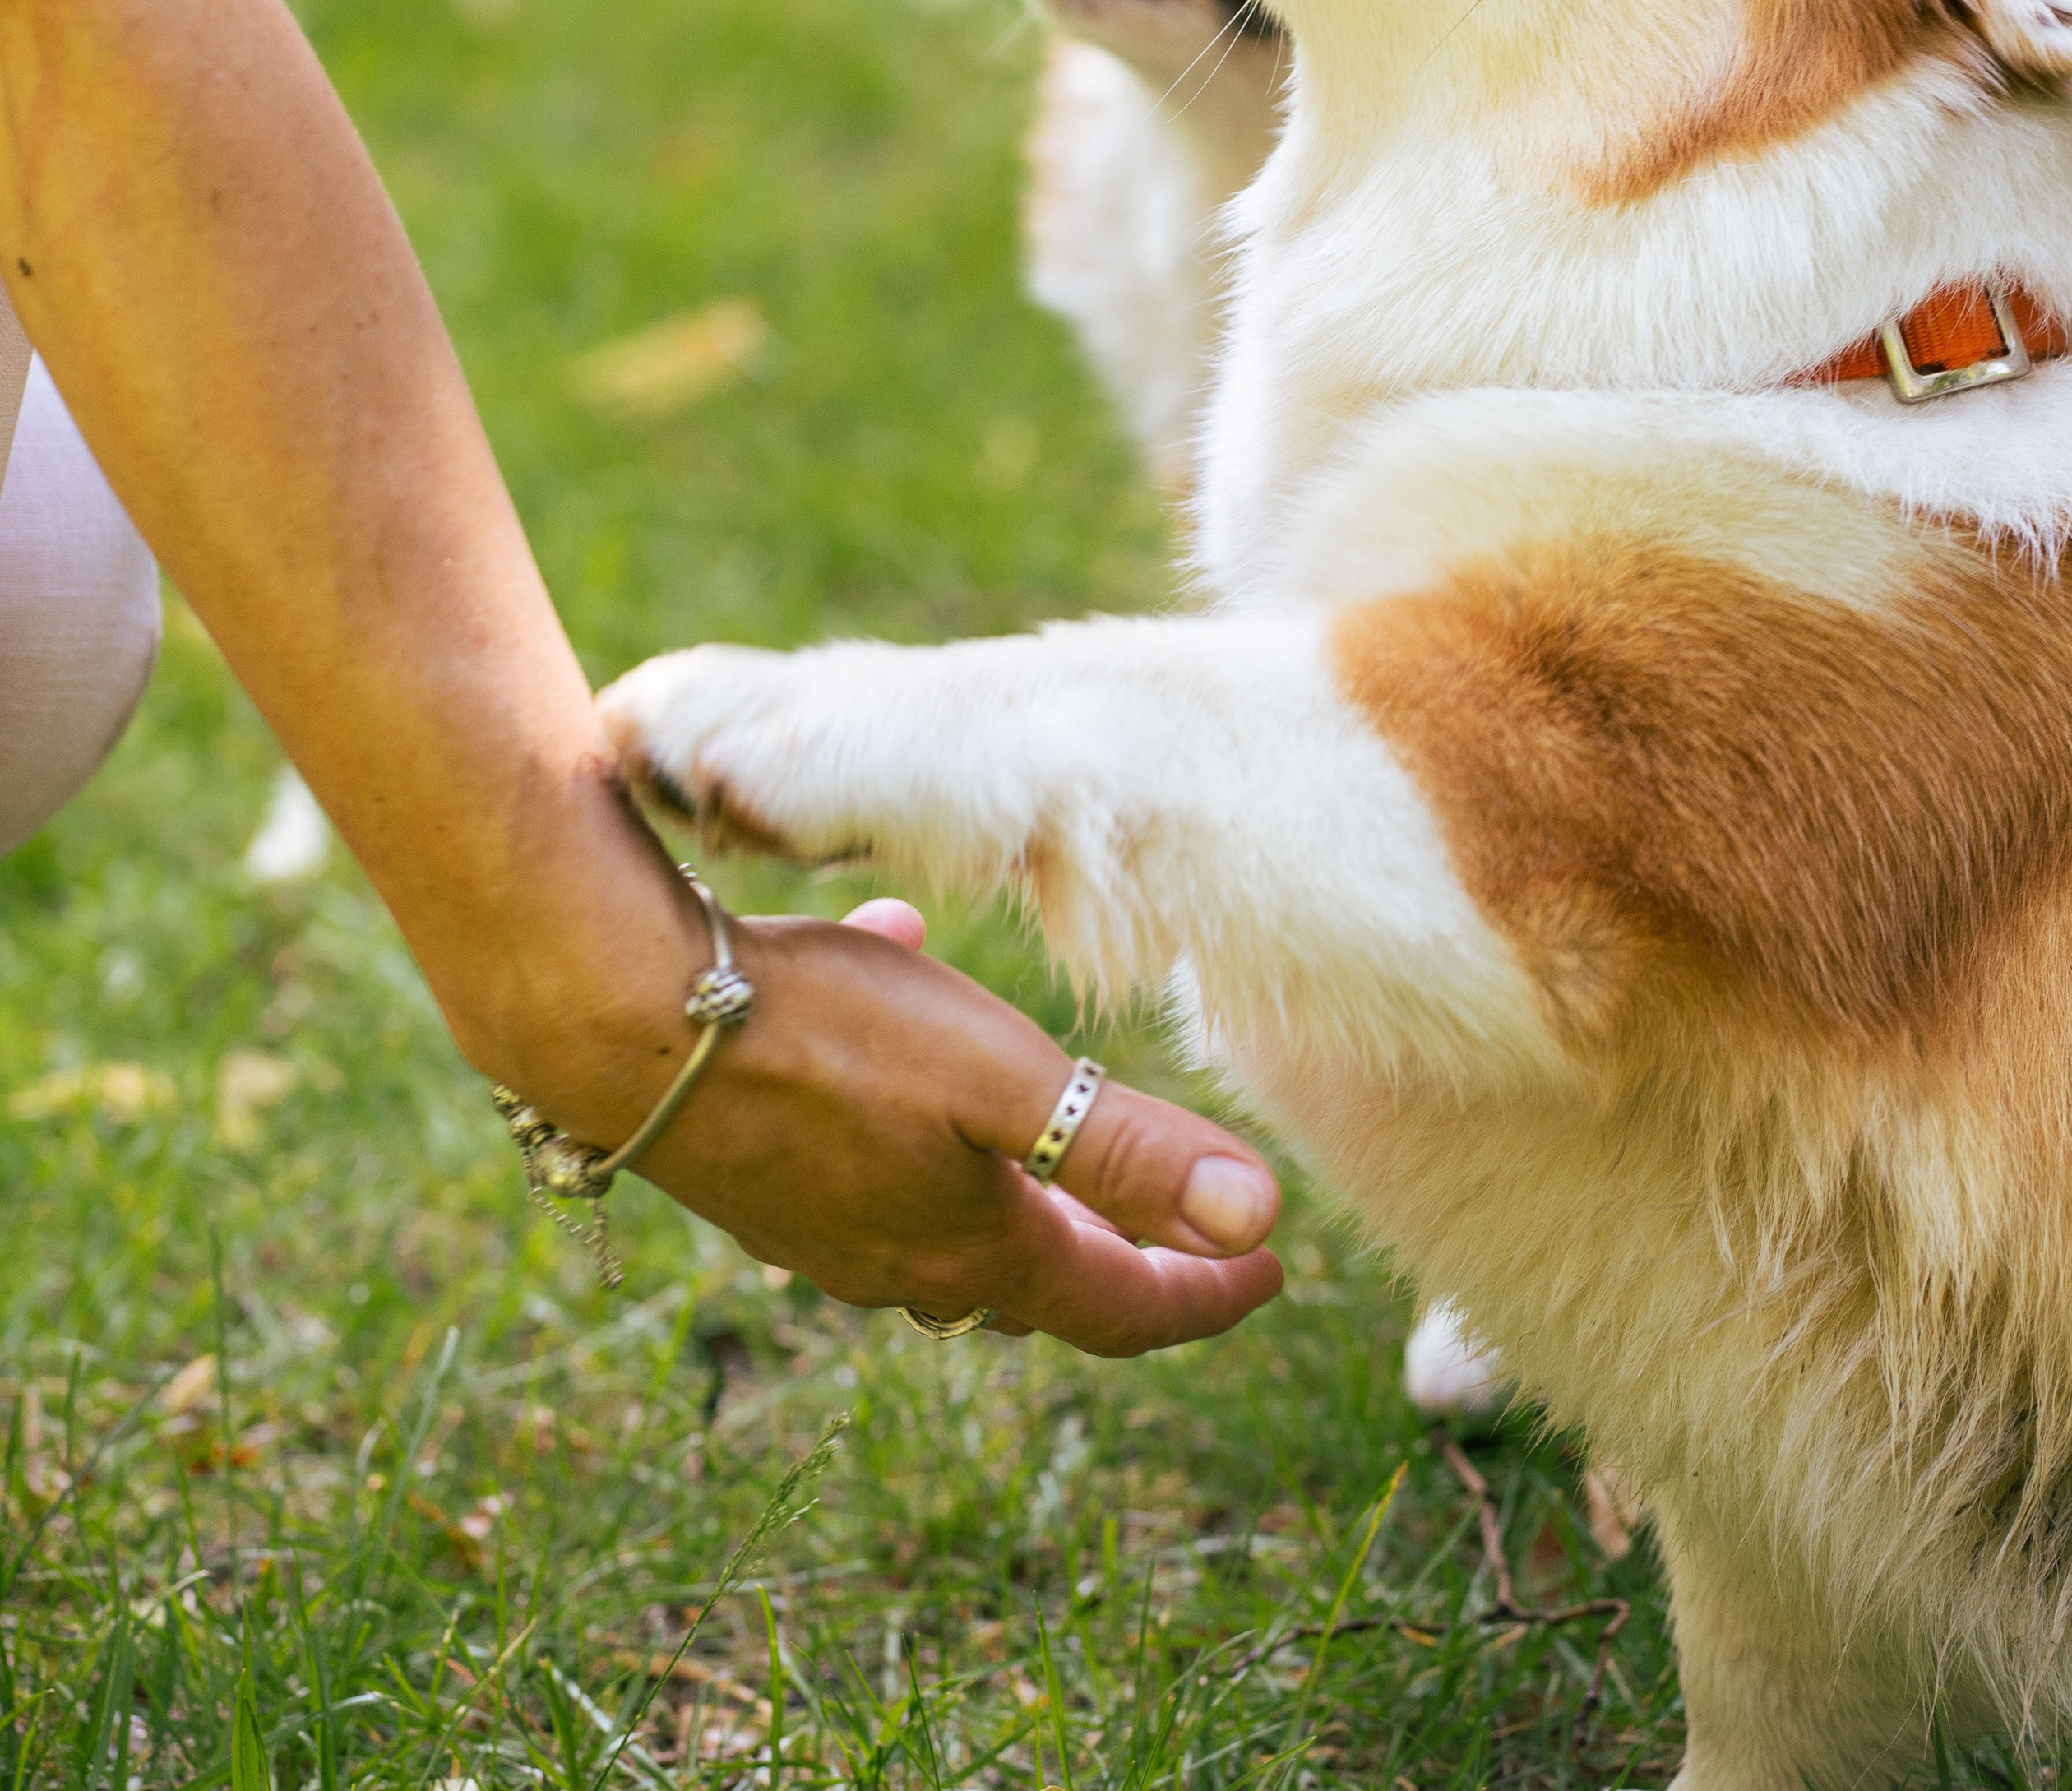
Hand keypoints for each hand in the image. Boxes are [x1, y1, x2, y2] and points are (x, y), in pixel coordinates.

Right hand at [632, 897, 1282, 1356]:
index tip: (1271, 1275)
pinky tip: (887, 949)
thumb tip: (1264, 1218)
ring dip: (1010, 1162)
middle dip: (1115, 1243)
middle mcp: (894, 1258)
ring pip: (944, 1203)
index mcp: (970, 1251)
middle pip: (1033, 1270)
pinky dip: (904, 1075)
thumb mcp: (1000, 1077)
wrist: (619, 1017)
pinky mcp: (760, 1161)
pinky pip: (861, 1128)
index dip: (1203, 1294)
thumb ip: (1131, 1150)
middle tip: (1180, 1221)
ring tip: (1046, 1093)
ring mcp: (819, 1218)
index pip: (1117, 1305)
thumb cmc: (820, 1038)